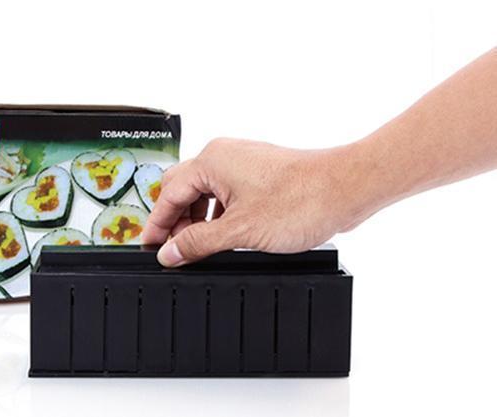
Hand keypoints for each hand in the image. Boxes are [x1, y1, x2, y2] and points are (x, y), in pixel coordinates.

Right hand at [142, 138, 356, 266]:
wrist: (346, 188)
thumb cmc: (301, 200)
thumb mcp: (239, 231)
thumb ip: (198, 243)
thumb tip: (170, 253)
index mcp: (211, 161)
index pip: (168, 194)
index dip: (157, 225)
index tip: (151, 247)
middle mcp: (224, 155)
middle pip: (182, 189)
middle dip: (176, 220)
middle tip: (174, 250)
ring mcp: (243, 163)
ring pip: (205, 191)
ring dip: (198, 219)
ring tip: (198, 247)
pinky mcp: (260, 173)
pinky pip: (226, 192)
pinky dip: (218, 214)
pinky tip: (222, 236)